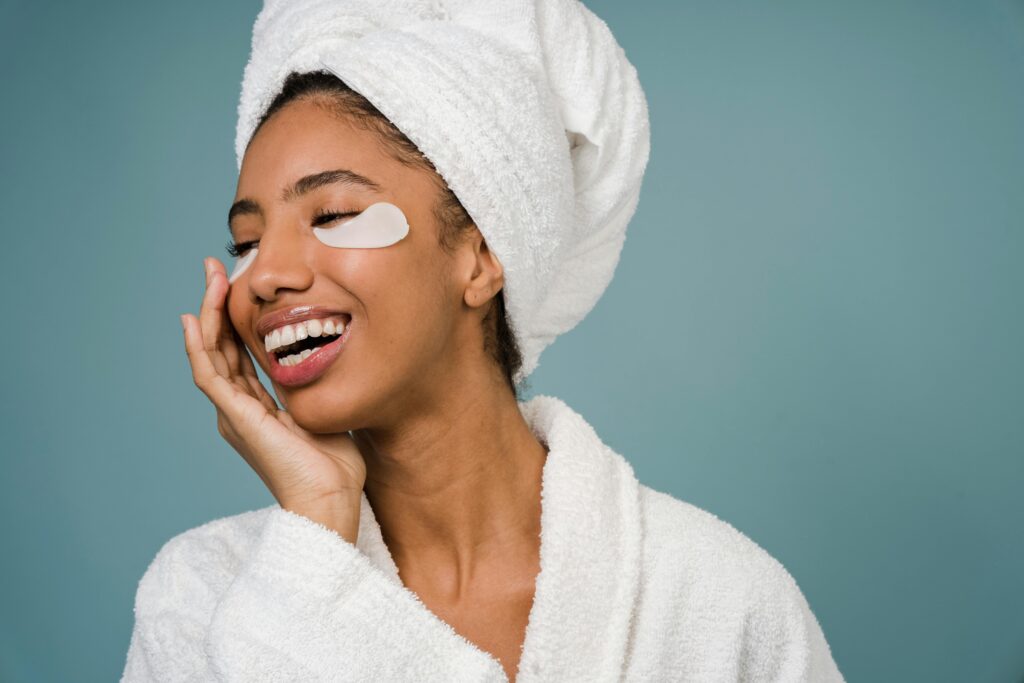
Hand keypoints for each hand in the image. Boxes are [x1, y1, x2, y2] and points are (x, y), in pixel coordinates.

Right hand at [180, 256, 365, 542]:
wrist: (330, 501)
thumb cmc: (335, 467)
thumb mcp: (325, 412)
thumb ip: (315, 388)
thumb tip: (328, 360)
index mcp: (258, 409)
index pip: (239, 355)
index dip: (234, 320)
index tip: (237, 286)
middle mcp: (239, 409)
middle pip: (219, 348)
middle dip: (216, 306)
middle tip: (215, 267)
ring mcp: (234, 414)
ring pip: (210, 355)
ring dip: (207, 315)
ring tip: (208, 279)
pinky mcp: (236, 419)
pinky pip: (209, 375)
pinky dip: (199, 347)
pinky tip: (193, 320)